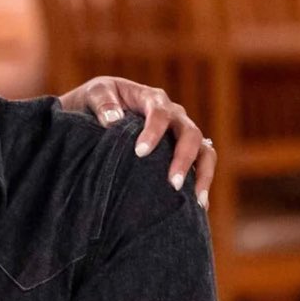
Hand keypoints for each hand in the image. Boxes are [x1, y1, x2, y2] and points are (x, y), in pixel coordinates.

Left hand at [57, 76, 216, 207]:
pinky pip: (202, 165)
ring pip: (204, 151)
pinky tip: (199, 207)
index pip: (160, 113)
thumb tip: (113, 120)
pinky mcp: (183, 152)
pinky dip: (202, 184)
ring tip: (197, 201)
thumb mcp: (95, 93)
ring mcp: (181, 134)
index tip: (140, 153)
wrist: (99, 109)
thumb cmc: (97, 100)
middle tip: (172, 184)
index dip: (153, 132)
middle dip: (183, 159)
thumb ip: (103, 103)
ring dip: (203, 175)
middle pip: (190, 134)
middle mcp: (174, 116)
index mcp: (153, 99)